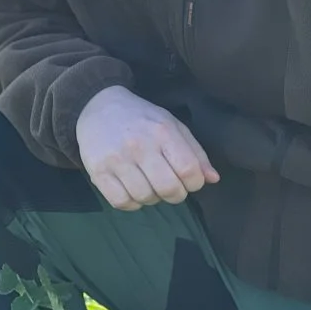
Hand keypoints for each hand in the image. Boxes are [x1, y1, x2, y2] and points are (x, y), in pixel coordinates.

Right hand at [75, 85, 219, 210]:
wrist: (98, 106)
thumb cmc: (142, 118)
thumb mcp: (172, 125)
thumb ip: (195, 152)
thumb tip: (213, 179)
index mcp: (163, 131)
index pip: (189, 170)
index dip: (194, 183)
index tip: (188, 180)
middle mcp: (140, 145)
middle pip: (169, 188)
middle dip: (175, 194)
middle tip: (169, 186)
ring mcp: (117, 159)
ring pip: (145, 198)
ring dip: (152, 198)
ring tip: (149, 184)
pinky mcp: (98, 171)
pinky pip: (121, 202)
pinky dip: (131, 203)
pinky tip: (132, 190)